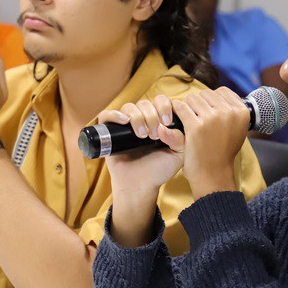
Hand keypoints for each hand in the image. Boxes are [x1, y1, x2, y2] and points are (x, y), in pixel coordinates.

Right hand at [100, 96, 184, 247]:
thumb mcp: (178, 155)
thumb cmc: (159, 171)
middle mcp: (142, 120)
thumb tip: (163, 127)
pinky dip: (115, 114)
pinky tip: (124, 121)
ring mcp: (125, 125)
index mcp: (159, 121)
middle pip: (145, 103)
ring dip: (137, 117)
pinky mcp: (109, 132)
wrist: (140, 186)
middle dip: (151, 116)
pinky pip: (107, 115)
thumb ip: (180, 139)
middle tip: (153, 136)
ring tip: (142, 136)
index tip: (167, 121)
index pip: (161, 101)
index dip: (164, 106)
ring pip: (129, 107)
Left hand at [171, 88, 248, 196]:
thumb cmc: (223, 153)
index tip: (207, 109)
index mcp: (241, 112)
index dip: (211, 99)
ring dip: (187, 106)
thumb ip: (232, 111)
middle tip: (195, 116)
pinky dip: (176, 111)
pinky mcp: (195, 127)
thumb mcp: (238, 130)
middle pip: (206, 93)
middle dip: (198, 103)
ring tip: (187, 118)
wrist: (214, 175)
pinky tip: (177, 119)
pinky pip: (181, 107)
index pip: (222, 91)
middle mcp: (229, 113)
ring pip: (192, 98)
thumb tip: (220, 94)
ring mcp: (212, 119)